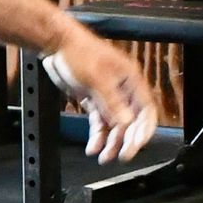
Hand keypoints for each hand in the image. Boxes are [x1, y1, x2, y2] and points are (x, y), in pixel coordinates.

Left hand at [41, 26, 157, 164]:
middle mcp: (123, 90)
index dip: (144, 129)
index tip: (136, 145)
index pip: (146, 110)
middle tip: (121, 156)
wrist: (57, 45)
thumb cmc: (79, 52)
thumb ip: (112, 101)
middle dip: (126, 140)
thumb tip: (126, 122)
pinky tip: (93, 147)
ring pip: (115, 125)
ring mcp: (108, 96)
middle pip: (131, 121)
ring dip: (110, 142)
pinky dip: (97, 136)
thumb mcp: (97, 78)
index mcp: (131, 80)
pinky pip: (99, 122)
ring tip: (104, 157)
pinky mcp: (94, 100)